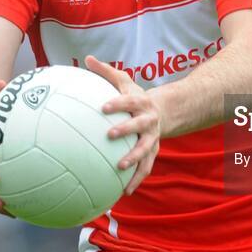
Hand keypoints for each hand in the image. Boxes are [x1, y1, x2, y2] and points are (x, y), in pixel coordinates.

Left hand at [85, 56, 161, 195]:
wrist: (163, 112)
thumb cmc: (135, 97)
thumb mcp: (124, 82)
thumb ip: (106, 72)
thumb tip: (87, 58)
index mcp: (141, 102)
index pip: (129, 102)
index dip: (117, 104)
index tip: (103, 107)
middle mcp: (149, 121)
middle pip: (139, 126)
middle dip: (126, 130)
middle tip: (109, 135)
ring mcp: (152, 138)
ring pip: (145, 150)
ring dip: (134, 159)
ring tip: (119, 168)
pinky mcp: (152, 153)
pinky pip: (145, 168)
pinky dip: (136, 180)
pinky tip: (123, 192)